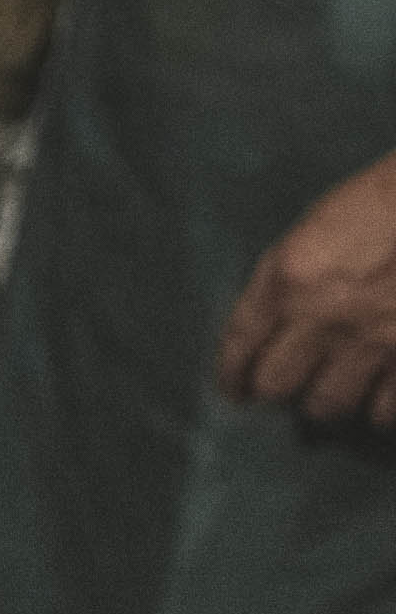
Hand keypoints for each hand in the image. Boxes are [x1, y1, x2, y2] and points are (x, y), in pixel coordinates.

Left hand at [219, 149, 395, 427]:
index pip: (239, 346)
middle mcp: (323, 316)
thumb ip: (285, 280)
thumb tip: (265, 332)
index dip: (233, 376)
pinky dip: (381, 409)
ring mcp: (373, 341)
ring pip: (326, 407)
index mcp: (290, 278)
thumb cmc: (386, 202)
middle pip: (275, 388)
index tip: (237, 390)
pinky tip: (383, 396)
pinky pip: (384, 412)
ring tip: (342, 389)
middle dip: (280, 390)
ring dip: (330, 401)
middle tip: (296, 384)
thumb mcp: (317, 227)